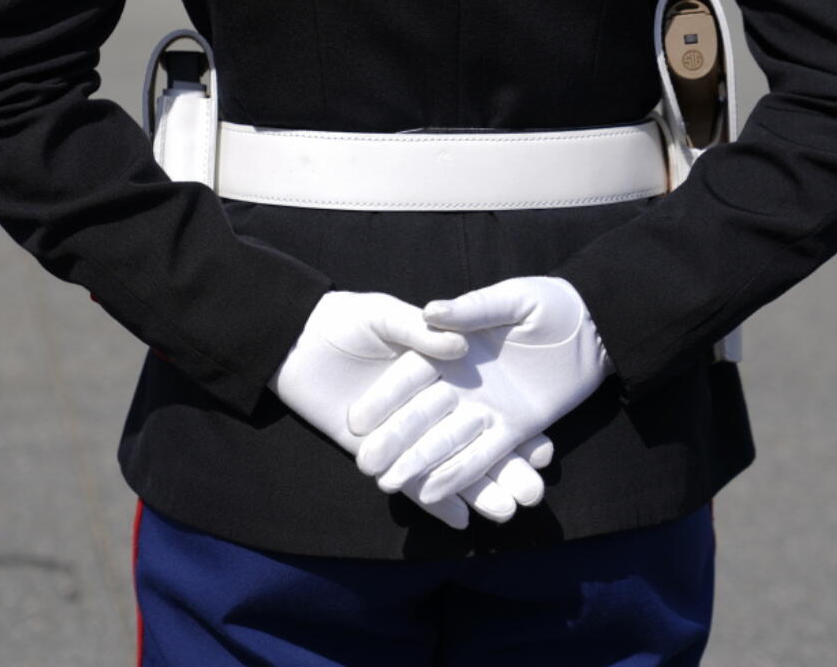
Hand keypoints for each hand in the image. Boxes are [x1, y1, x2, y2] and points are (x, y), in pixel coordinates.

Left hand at [270, 290, 550, 527]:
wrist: (293, 343)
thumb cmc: (341, 320)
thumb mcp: (381, 314)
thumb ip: (415, 329)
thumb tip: (457, 347)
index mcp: (439, 368)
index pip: (486, 400)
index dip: (516, 423)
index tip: (544, 448)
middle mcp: (431, 403)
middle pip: (475, 440)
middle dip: (505, 468)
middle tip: (534, 492)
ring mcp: (406, 432)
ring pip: (448, 465)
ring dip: (477, 491)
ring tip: (507, 512)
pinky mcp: (380, 453)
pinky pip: (411, 481)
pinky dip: (435, 500)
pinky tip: (461, 520)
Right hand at [351, 276, 611, 503]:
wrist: (594, 325)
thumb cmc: (551, 304)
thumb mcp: (514, 300)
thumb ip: (473, 308)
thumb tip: (432, 311)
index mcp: (451, 347)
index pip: (408, 376)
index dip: (383, 397)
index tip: (355, 422)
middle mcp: (461, 383)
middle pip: (420, 416)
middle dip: (394, 441)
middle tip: (367, 467)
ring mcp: (484, 409)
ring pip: (448, 443)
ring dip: (423, 466)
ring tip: (393, 488)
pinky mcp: (511, 428)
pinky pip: (484, 457)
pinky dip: (466, 479)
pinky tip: (450, 504)